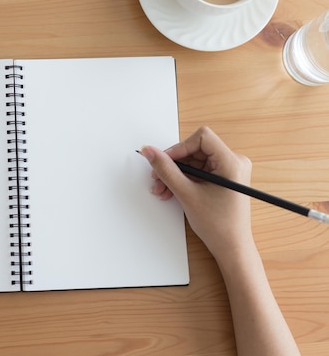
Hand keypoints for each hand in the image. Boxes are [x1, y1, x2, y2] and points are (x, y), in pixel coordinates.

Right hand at [140, 126, 252, 260]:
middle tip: (157, 178)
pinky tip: (172, 190)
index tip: (164, 161)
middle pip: (195, 149)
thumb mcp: (187, 194)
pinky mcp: (222, 178)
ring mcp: (228, 170)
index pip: (201, 138)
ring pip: (194, 161)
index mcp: (232, 162)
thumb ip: (166, 170)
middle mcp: (233, 162)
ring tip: (162, 189)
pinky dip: (183, 179)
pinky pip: (198, 170)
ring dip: (175, 174)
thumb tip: (150, 152)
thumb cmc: (219, 225)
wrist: (231, 247)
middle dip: (173, 164)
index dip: (179, 148)